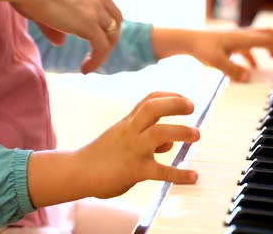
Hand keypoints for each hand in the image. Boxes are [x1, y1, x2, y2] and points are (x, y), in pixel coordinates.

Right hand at [9, 0, 121, 73]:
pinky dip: (96, 61)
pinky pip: (102, 48)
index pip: (107, 8)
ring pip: (111, 37)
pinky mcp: (90, 24)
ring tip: (86, 66)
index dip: (103, 25)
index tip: (92, 39)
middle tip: (94, 54)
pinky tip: (84, 69)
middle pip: (115, 22)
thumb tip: (60, 42)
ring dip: (102, 53)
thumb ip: (54, 26)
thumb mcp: (44, 7)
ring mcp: (95, 9)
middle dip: (108, 39)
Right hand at [27, 92, 198, 206]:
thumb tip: (169, 143)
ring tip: (196, 135)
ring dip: (181, 131)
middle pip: (153, 108)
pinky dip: (179, 174)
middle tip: (192, 107)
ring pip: (159, 133)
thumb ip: (144, 136)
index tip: (185, 98)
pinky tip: (193, 177)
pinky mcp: (134, 170)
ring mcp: (133, 149)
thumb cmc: (99, 156)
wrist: (76, 172)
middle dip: (174, 104)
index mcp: (127, 123)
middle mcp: (130, 131)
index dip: (169, 95)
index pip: (149, 100)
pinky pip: (161, 171)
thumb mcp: (119, 138)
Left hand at [186, 28, 272, 81]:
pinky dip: (254, 55)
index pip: (267, 39)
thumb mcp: (216, 62)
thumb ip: (232, 70)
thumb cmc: (201, 49)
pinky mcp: (229, 43)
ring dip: (270, 48)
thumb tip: (248, 77)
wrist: (187, 40)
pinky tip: (253, 67)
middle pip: (267, 34)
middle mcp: (242, 36)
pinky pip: (246, 47)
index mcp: (242, 39)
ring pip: (258, 39)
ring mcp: (235, 38)